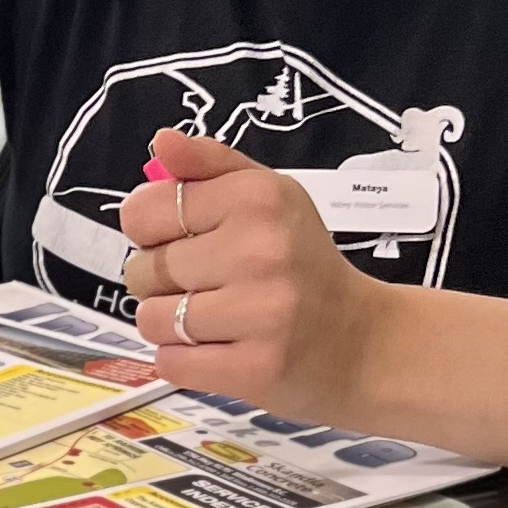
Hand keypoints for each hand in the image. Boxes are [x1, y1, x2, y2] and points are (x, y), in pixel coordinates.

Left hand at [120, 129, 384, 420]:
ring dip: (169, 324)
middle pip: (143, 269)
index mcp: (257, 198)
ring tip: (212, 318)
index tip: (177, 238)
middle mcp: (260, 251)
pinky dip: (183, 360)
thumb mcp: (267, 195)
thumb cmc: (303, 263)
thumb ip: (209, 164)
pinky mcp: (257, 368)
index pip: (142, 212)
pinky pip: (172, 363)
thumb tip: (163, 138)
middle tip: (207, 283)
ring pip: (152, 320)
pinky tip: (219, 348)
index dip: (149, 230)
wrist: (364, 342)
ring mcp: (262, 313)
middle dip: (160, 281)